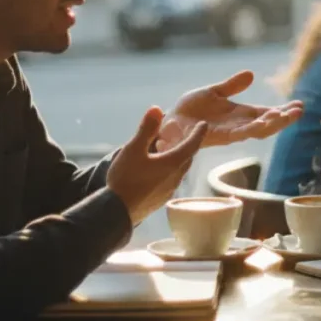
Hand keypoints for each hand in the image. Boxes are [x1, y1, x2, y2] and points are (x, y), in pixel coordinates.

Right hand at [107, 106, 206, 224]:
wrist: (117, 212)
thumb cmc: (126, 179)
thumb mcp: (133, 149)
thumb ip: (146, 129)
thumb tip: (157, 109)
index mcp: (173, 163)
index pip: (192, 144)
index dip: (198, 133)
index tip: (203, 124)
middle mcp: (176, 177)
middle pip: (187, 157)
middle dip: (188, 144)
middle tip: (186, 135)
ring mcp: (170, 190)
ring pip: (180, 170)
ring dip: (179, 158)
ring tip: (171, 150)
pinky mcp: (162, 198)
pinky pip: (171, 179)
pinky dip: (170, 170)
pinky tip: (159, 170)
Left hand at [156, 70, 303, 150]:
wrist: (169, 122)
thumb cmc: (191, 110)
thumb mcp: (214, 93)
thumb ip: (232, 86)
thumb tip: (251, 74)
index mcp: (240, 115)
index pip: (267, 114)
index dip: (283, 111)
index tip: (300, 105)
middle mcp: (238, 126)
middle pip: (266, 124)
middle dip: (283, 119)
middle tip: (299, 111)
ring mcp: (228, 133)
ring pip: (254, 131)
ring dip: (270, 125)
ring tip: (284, 116)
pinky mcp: (215, 136)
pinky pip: (236, 134)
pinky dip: (249, 129)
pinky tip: (260, 123)